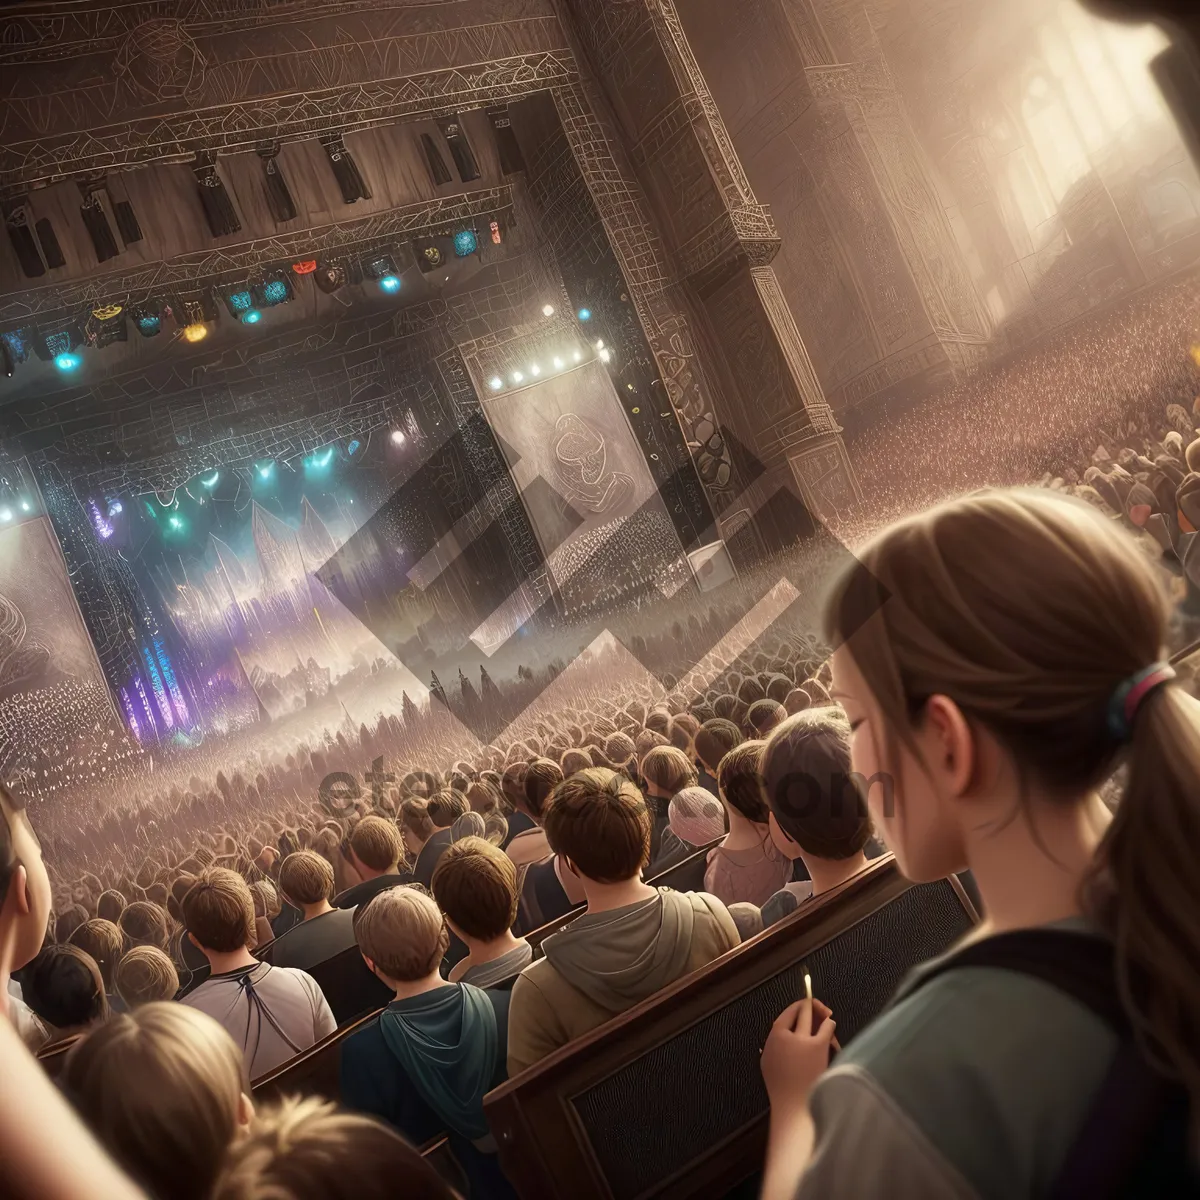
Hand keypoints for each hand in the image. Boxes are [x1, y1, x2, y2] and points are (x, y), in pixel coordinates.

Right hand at [761, 995, 837, 1117]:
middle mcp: (786, 1035)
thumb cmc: (781, 1088)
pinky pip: (826, 1027)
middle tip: (813, 1004)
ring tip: (824, 1011)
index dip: (795, 1008)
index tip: (801, 1007)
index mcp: (773, 1038)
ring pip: (811, 1016)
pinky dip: (829, 1023)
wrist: (795, 1105)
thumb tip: (779, 1031)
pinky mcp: (818, 1047)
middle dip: (807, 1005)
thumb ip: (773, 1046)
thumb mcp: (768, 1063)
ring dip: (819, 1011)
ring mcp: (803, 1040)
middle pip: (799, 1011)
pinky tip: (831, 1023)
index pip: (785, 1014)